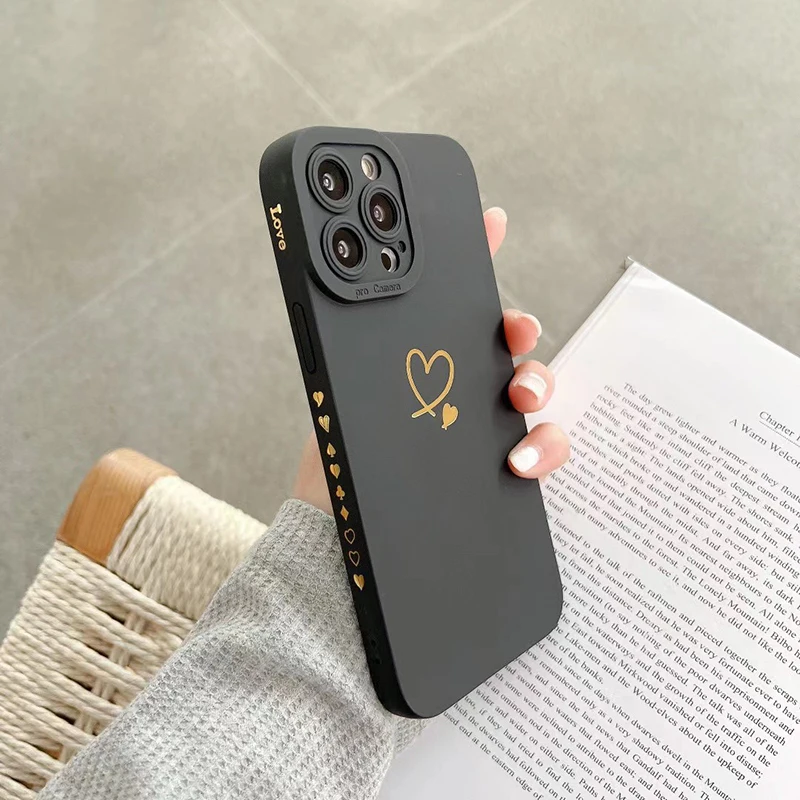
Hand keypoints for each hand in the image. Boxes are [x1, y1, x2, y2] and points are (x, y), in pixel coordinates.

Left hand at [293, 207, 569, 513]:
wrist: (338, 528)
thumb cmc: (337, 455)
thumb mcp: (339, 387)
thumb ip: (349, 339)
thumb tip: (328, 277)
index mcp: (429, 359)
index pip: (459, 301)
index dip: (482, 255)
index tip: (491, 219)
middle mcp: (464, 387)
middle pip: (512, 342)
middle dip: (520, 325)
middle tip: (514, 327)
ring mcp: (487, 427)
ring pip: (538, 391)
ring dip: (539, 383)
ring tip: (519, 396)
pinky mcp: (504, 472)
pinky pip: (543, 454)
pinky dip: (543, 451)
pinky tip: (518, 462)